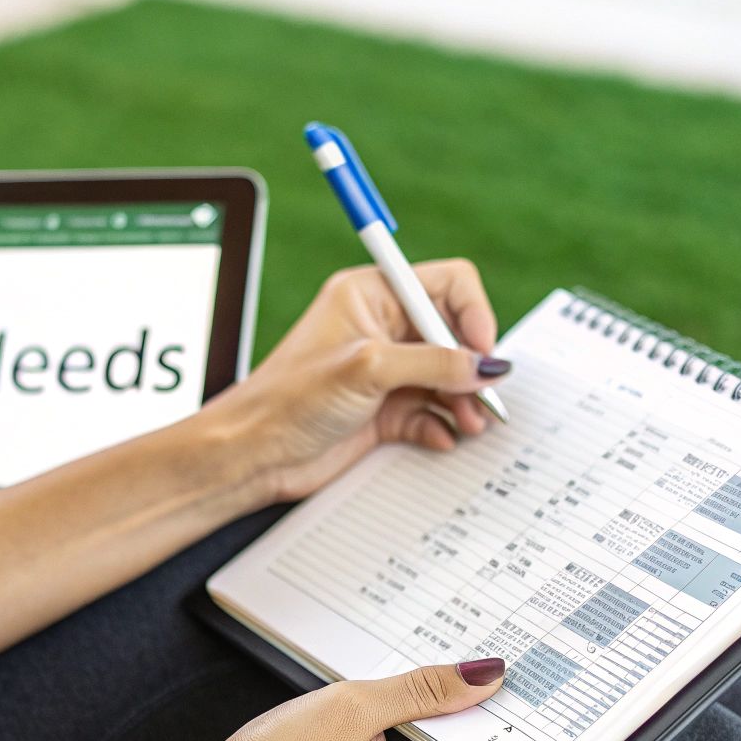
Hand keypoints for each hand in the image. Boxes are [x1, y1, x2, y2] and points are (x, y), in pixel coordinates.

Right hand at [169, 657, 507, 740]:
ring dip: (396, 708)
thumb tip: (481, 675)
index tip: (480, 662)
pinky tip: (347, 708)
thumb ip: (421, 690)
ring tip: (371, 689)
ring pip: (408, 740)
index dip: (480, 701)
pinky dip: (369, 723)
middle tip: (416, 663)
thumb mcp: (353, 712)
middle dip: (433, 700)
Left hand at [207, 259, 509, 501]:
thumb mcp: (368, 369)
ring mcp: (385, 371)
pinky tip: (441, 438)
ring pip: (447, 378)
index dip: (472, 314)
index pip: (446, 284)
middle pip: (453, 334)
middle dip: (472, 366)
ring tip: (469, 424)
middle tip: (484, 400)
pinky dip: (442, 424)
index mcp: (370, 295)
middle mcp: (381, 328)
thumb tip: (487, 366)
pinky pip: (431, 411)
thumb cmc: (289, 399)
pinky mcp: (384, 410)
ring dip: (463, 401)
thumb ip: (434, 363)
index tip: (482, 352)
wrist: (253, 456)